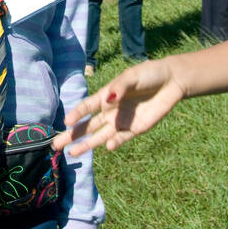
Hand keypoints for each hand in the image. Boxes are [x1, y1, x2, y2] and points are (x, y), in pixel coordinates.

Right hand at [53, 58, 186, 157]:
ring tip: (72, 154)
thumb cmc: (149, 74)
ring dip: (86, 145)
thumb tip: (107, 101)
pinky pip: (121, 138)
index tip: (66, 122)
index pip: (87, 107)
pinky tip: (107, 146)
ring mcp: (121, 122)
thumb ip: (119, 88)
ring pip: (99, 136)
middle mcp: (110, 111)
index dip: (76, 114)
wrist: (172, 82)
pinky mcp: (135, 129)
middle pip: (87, 126)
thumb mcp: (132, 76)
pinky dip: (114, 143)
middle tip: (55, 146)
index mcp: (106, 95)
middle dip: (72, 135)